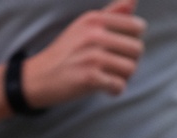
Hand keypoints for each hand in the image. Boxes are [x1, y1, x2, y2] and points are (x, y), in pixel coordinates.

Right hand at [22, 0, 145, 109]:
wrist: (39, 77)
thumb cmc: (66, 52)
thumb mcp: (85, 25)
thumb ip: (111, 13)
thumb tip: (133, 0)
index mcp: (95, 19)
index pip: (137, 27)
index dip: (133, 40)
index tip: (120, 49)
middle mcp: (94, 34)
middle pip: (137, 49)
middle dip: (130, 61)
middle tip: (115, 67)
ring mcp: (92, 56)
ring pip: (131, 68)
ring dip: (124, 77)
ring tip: (110, 77)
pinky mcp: (90, 78)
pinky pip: (119, 86)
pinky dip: (115, 90)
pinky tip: (105, 89)